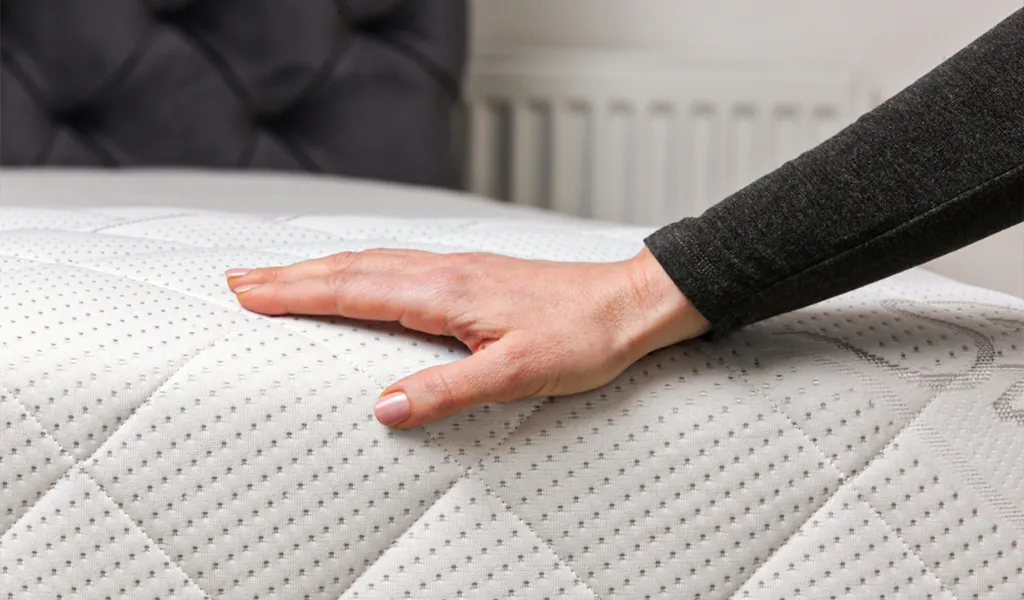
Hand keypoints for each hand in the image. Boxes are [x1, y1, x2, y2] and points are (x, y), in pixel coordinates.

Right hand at [224, 247, 709, 427]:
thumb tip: (383, 408)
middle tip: (240, 279)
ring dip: (322, 268)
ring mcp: (458, 270)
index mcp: (444, 293)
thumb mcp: (515, 374)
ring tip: (283, 275)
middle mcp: (444, 273)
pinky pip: (399, 266)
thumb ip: (446, 391)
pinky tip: (363, 275)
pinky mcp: (474, 277)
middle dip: (292, 276)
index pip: (353, 291)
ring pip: (373, 263)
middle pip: (352, 269)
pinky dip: (361, 269)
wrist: (629, 303)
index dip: (297, 293)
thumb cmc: (581, 337)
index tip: (249, 294)